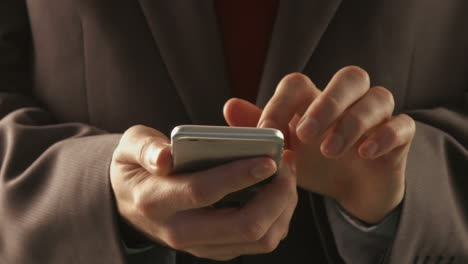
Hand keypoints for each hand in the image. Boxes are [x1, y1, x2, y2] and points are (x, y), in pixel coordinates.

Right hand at [110, 125, 296, 259]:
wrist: (131, 203)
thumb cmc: (137, 167)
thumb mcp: (130, 147)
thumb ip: (145, 148)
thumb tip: (164, 158)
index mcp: (156, 200)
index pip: (202, 192)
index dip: (238, 176)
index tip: (268, 159)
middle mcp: (179, 231)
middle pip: (241, 225)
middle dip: (276, 196)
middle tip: (287, 164)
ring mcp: (200, 245)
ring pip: (256, 239)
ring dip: (282, 208)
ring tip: (288, 175)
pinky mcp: (215, 248)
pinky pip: (257, 242)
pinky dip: (278, 218)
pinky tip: (279, 191)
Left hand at [224, 66, 414, 222]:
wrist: (349, 192)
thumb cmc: (313, 165)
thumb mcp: (284, 151)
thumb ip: (260, 130)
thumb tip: (230, 106)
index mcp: (315, 100)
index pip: (299, 83)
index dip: (281, 103)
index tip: (267, 133)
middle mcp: (349, 101)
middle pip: (349, 77)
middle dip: (326, 103)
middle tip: (305, 134)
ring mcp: (377, 117)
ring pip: (378, 97)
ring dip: (352, 121)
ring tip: (329, 151)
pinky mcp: (399, 137)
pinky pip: (403, 125)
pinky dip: (386, 135)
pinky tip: (365, 153)